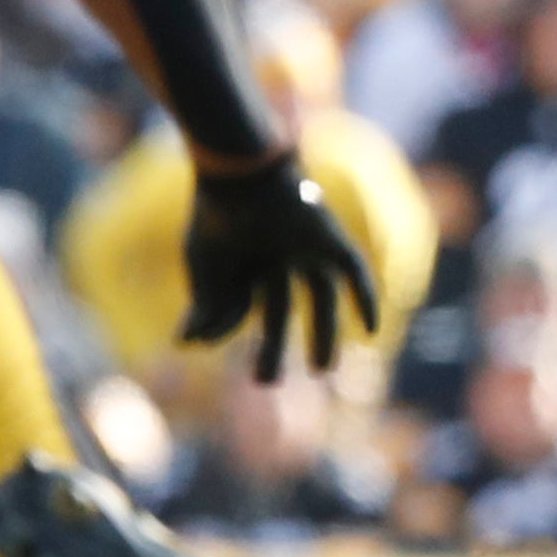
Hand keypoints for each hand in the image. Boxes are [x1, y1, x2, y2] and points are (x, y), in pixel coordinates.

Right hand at [181, 150, 379, 382]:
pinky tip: (371, 332)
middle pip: (282, 310)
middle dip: (274, 346)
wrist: (241, 172)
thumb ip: (203, 307)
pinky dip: (365, 299)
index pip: (242, 307)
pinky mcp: (331, 238)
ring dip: (323, 334)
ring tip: (321, 370)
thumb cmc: (216, 217)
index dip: (222, 326)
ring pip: (322, 297)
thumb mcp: (203, 267)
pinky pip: (355, 271)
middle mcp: (280, 258)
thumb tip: (185, 346)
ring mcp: (307, 248)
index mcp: (248, 262)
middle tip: (263, 383)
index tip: (198, 339)